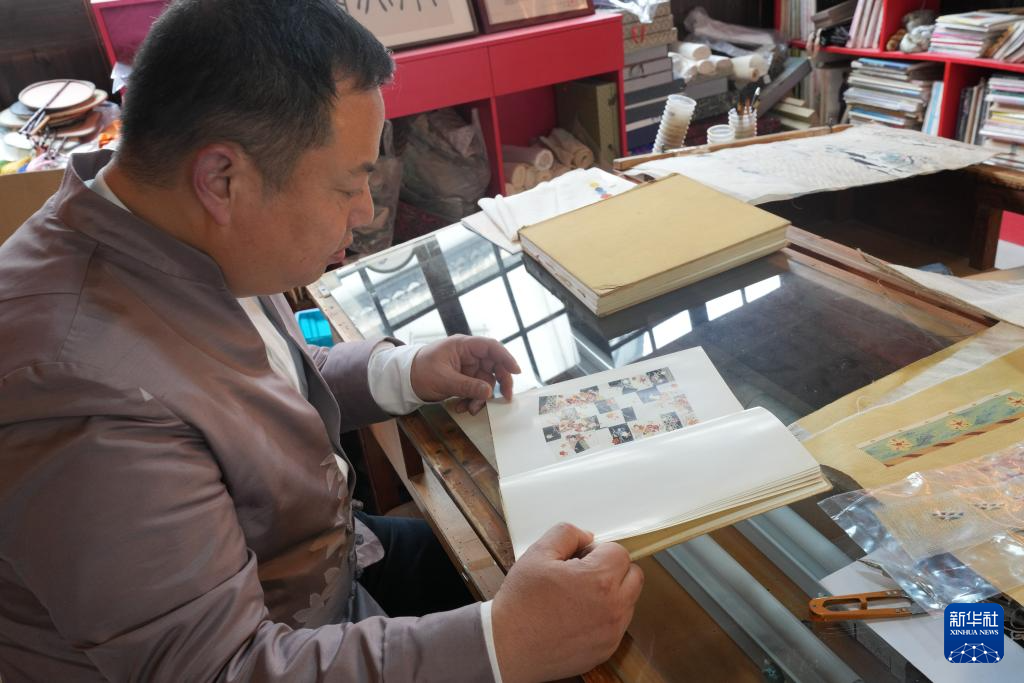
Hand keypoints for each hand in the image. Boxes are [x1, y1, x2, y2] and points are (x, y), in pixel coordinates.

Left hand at [410, 335, 520, 414]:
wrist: (404, 380)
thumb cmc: (420, 371)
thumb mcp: (444, 380)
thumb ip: (467, 386)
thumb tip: (489, 392)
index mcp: (463, 346)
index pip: (491, 347)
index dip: (506, 357)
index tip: (517, 371)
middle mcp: (468, 355)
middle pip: (494, 366)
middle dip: (498, 383)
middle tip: (504, 398)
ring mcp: (466, 368)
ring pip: (485, 382)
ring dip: (480, 398)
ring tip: (469, 409)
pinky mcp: (463, 380)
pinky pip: (475, 390)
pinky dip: (471, 400)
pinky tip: (460, 408)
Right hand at [490, 523, 643, 682]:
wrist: (507, 648)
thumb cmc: (520, 603)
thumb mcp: (537, 554)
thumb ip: (567, 534)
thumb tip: (587, 537)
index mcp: (599, 580)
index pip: (619, 552)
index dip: (597, 551)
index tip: (578, 560)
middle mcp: (613, 608)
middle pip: (633, 575)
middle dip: (612, 569)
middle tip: (583, 575)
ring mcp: (612, 632)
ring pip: (629, 601)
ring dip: (612, 593)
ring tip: (577, 597)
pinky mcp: (606, 650)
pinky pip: (618, 624)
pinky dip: (604, 617)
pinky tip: (577, 617)